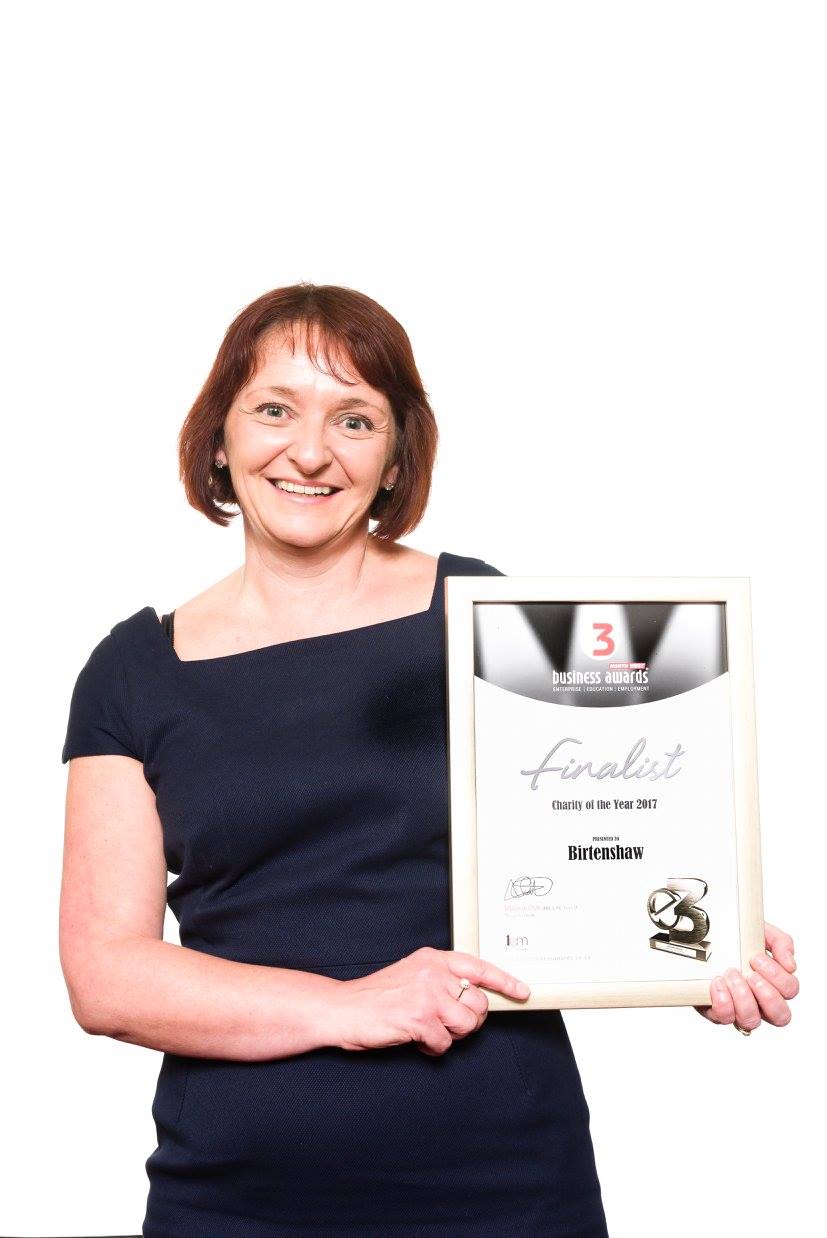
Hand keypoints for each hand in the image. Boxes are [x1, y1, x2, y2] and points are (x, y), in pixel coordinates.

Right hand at [331, 946, 530, 1055]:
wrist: (343, 1009)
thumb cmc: (377, 996)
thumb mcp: (412, 975)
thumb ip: (441, 979)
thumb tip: (473, 998)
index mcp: (432, 958)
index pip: (479, 967)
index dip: (504, 981)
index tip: (522, 992)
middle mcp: (433, 972)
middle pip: (477, 1003)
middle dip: (467, 1020)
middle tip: (446, 1023)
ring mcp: (427, 995)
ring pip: (467, 1024)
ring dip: (451, 1035)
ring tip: (428, 1030)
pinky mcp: (419, 1019)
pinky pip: (445, 1044)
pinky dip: (432, 1048)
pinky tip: (415, 1038)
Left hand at [694, 920, 798, 1030]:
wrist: (702, 937)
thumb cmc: (734, 939)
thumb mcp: (760, 932)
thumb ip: (781, 942)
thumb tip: (790, 965)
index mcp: (774, 982)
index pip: (790, 990)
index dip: (777, 976)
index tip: (756, 958)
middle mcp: (760, 1001)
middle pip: (781, 1016)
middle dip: (768, 995)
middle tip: (751, 975)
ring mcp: (739, 1009)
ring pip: (752, 1021)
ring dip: (743, 997)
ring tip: (731, 974)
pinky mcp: (717, 1011)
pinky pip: (724, 1018)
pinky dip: (723, 1001)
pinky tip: (718, 983)